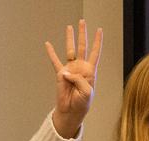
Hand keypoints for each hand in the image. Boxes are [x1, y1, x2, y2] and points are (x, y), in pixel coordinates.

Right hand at [45, 19, 102, 137]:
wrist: (71, 111)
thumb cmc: (82, 103)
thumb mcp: (86, 91)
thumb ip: (79, 80)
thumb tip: (66, 72)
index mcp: (90, 71)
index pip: (95, 53)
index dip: (98, 41)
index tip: (99, 30)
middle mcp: (80, 67)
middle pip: (82, 47)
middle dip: (83, 34)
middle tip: (82, 22)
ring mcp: (70, 69)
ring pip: (69, 50)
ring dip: (69, 38)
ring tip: (69, 27)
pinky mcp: (60, 74)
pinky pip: (55, 61)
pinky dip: (51, 53)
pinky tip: (48, 44)